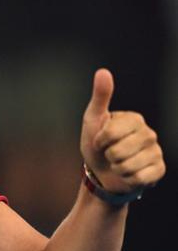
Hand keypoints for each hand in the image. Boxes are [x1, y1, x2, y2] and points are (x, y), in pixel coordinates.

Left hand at [80, 68, 164, 193]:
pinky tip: (129, 174)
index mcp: (135, 119)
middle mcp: (149, 134)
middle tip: (109, 154)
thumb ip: (100, 97)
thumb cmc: (96, 144)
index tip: (100, 140)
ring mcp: (156, 152)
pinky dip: (128, 179)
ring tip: (118, 163)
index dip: (99, 141)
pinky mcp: (158, 170)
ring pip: (128, 166)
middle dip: (107, 156)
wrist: (101, 171)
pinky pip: (140, 178)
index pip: (110, 133)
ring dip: (117, 168)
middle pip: (118, 151)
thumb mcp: (93, 119)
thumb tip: (103, 71)